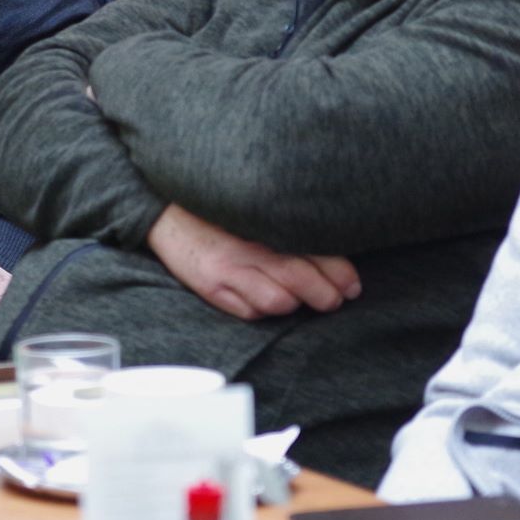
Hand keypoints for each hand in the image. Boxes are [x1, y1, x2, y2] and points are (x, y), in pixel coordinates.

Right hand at [148, 205, 360, 320]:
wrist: (167, 207)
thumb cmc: (219, 209)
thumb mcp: (256, 209)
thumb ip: (288, 224)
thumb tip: (330, 247)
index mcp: (268, 223)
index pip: (315, 250)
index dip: (340, 272)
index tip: (353, 285)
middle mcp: (252, 246)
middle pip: (302, 279)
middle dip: (326, 294)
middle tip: (337, 299)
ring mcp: (231, 268)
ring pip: (279, 301)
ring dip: (296, 304)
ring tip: (303, 301)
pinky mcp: (212, 285)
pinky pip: (249, 312)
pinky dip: (263, 311)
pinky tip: (268, 302)